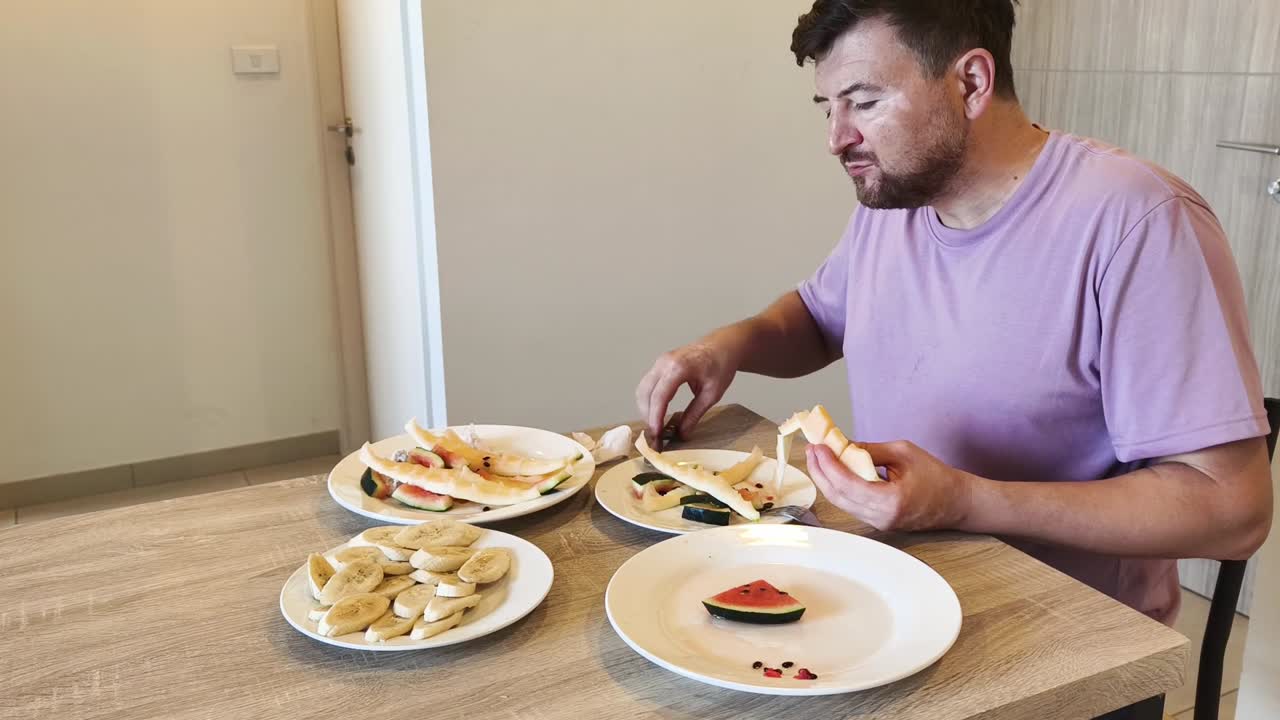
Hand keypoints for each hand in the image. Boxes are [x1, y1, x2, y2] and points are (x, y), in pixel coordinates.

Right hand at [635, 340, 736, 447]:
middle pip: (646, 394)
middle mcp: (664, 363)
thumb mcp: (712, 394)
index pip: (660, 396)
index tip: (656, 435)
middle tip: (655, 437)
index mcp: (679, 367)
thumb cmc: (720, 365)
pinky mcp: (659, 366)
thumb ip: (695, 413)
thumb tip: (681, 434)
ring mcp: (659, 362)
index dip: (655, 417)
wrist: (722, 345)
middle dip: (648, 417)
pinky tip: (655, 414)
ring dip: (645, 410)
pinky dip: (648, 401)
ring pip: (642, 390)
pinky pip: (646, 385)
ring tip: (655, 428)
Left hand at [805, 440, 973, 531]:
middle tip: (812, 449)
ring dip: (825, 479)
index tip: (818, 446)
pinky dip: (838, 487)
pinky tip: (833, 470)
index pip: (847, 484)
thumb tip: (840, 444)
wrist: (957, 502)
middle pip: (837, 496)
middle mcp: (881, 517)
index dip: (828, 465)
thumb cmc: (936, 476)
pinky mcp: (877, 522)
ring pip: (840, 502)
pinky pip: (850, 505)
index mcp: (890, 500)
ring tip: (818, 457)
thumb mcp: (903, 453)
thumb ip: (870, 450)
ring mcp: (878, 523)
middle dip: (820, 471)